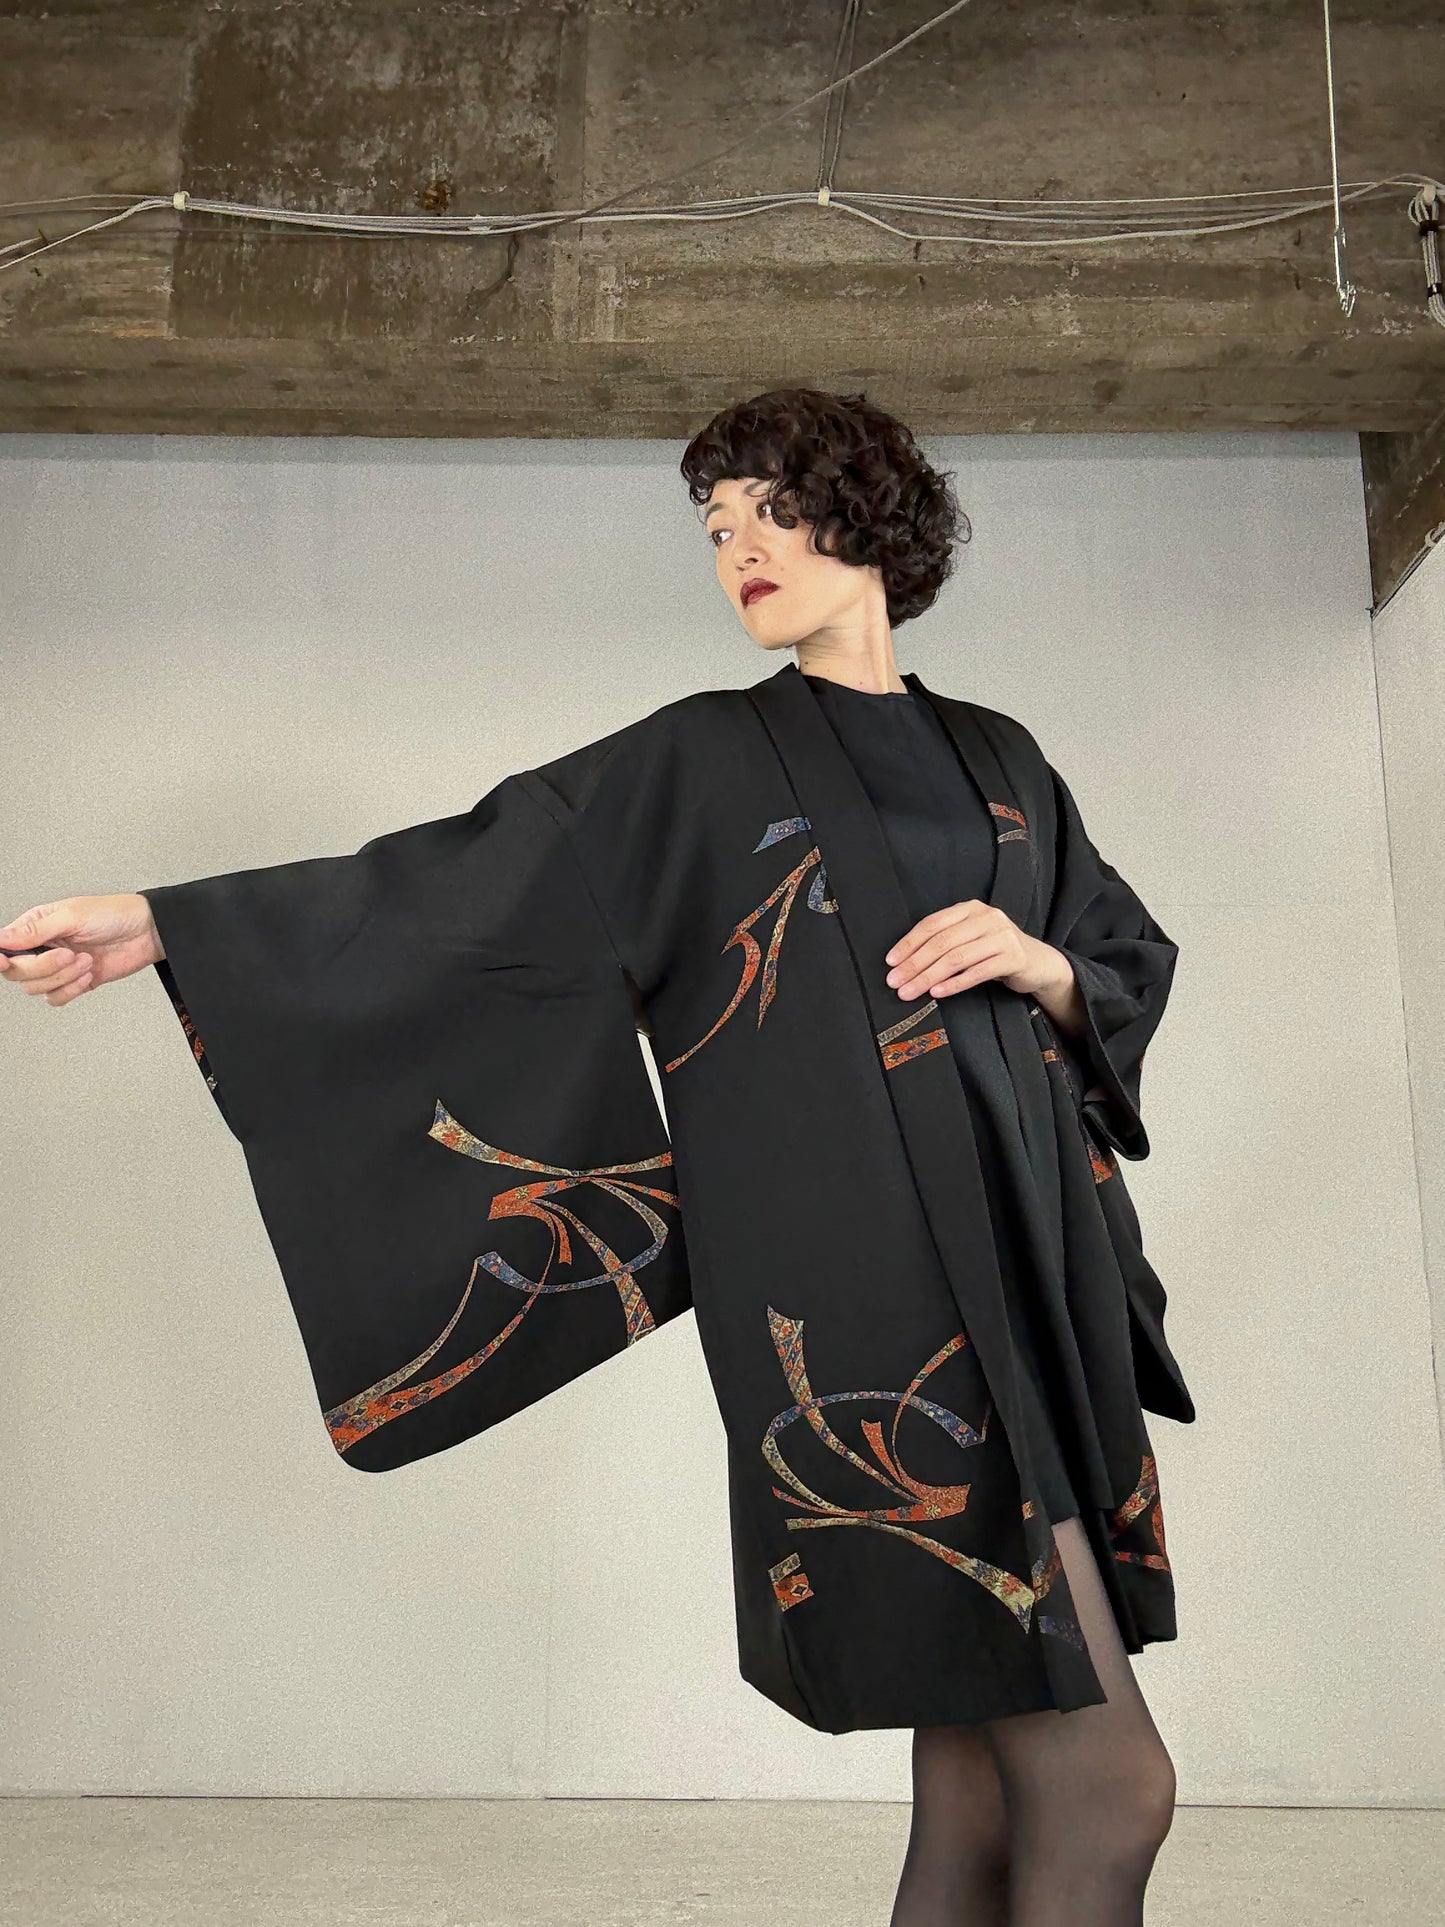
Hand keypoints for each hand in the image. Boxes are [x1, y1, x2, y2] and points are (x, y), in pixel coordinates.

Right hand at [0, 894, 163, 1006]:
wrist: (146, 932)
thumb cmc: (113, 914)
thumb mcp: (72, 916)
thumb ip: (35, 931)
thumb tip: (2, 938)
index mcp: (35, 926)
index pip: (5, 947)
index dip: (2, 958)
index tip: (5, 962)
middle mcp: (43, 947)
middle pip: (18, 972)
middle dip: (43, 967)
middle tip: (68, 954)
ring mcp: (58, 967)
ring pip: (36, 987)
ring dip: (63, 977)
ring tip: (85, 960)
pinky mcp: (74, 982)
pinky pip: (56, 998)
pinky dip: (72, 989)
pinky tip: (88, 973)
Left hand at [884, 900, 1066, 1002]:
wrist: (1038, 962)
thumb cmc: (995, 952)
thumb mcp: (971, 939)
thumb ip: (945, 942)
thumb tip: (905, 963)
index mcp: (970, 909)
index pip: (932, 924)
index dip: (909, 943)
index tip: (891, 962)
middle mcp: (986, 917)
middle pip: (942, 942)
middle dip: (914, 964)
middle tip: (895, 982)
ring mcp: (1002, 936)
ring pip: (957, 958)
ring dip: (929, 977)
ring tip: (911, 992)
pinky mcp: (1013, 957)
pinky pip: (977, 972)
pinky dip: (954, 984)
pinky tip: (938, 993)